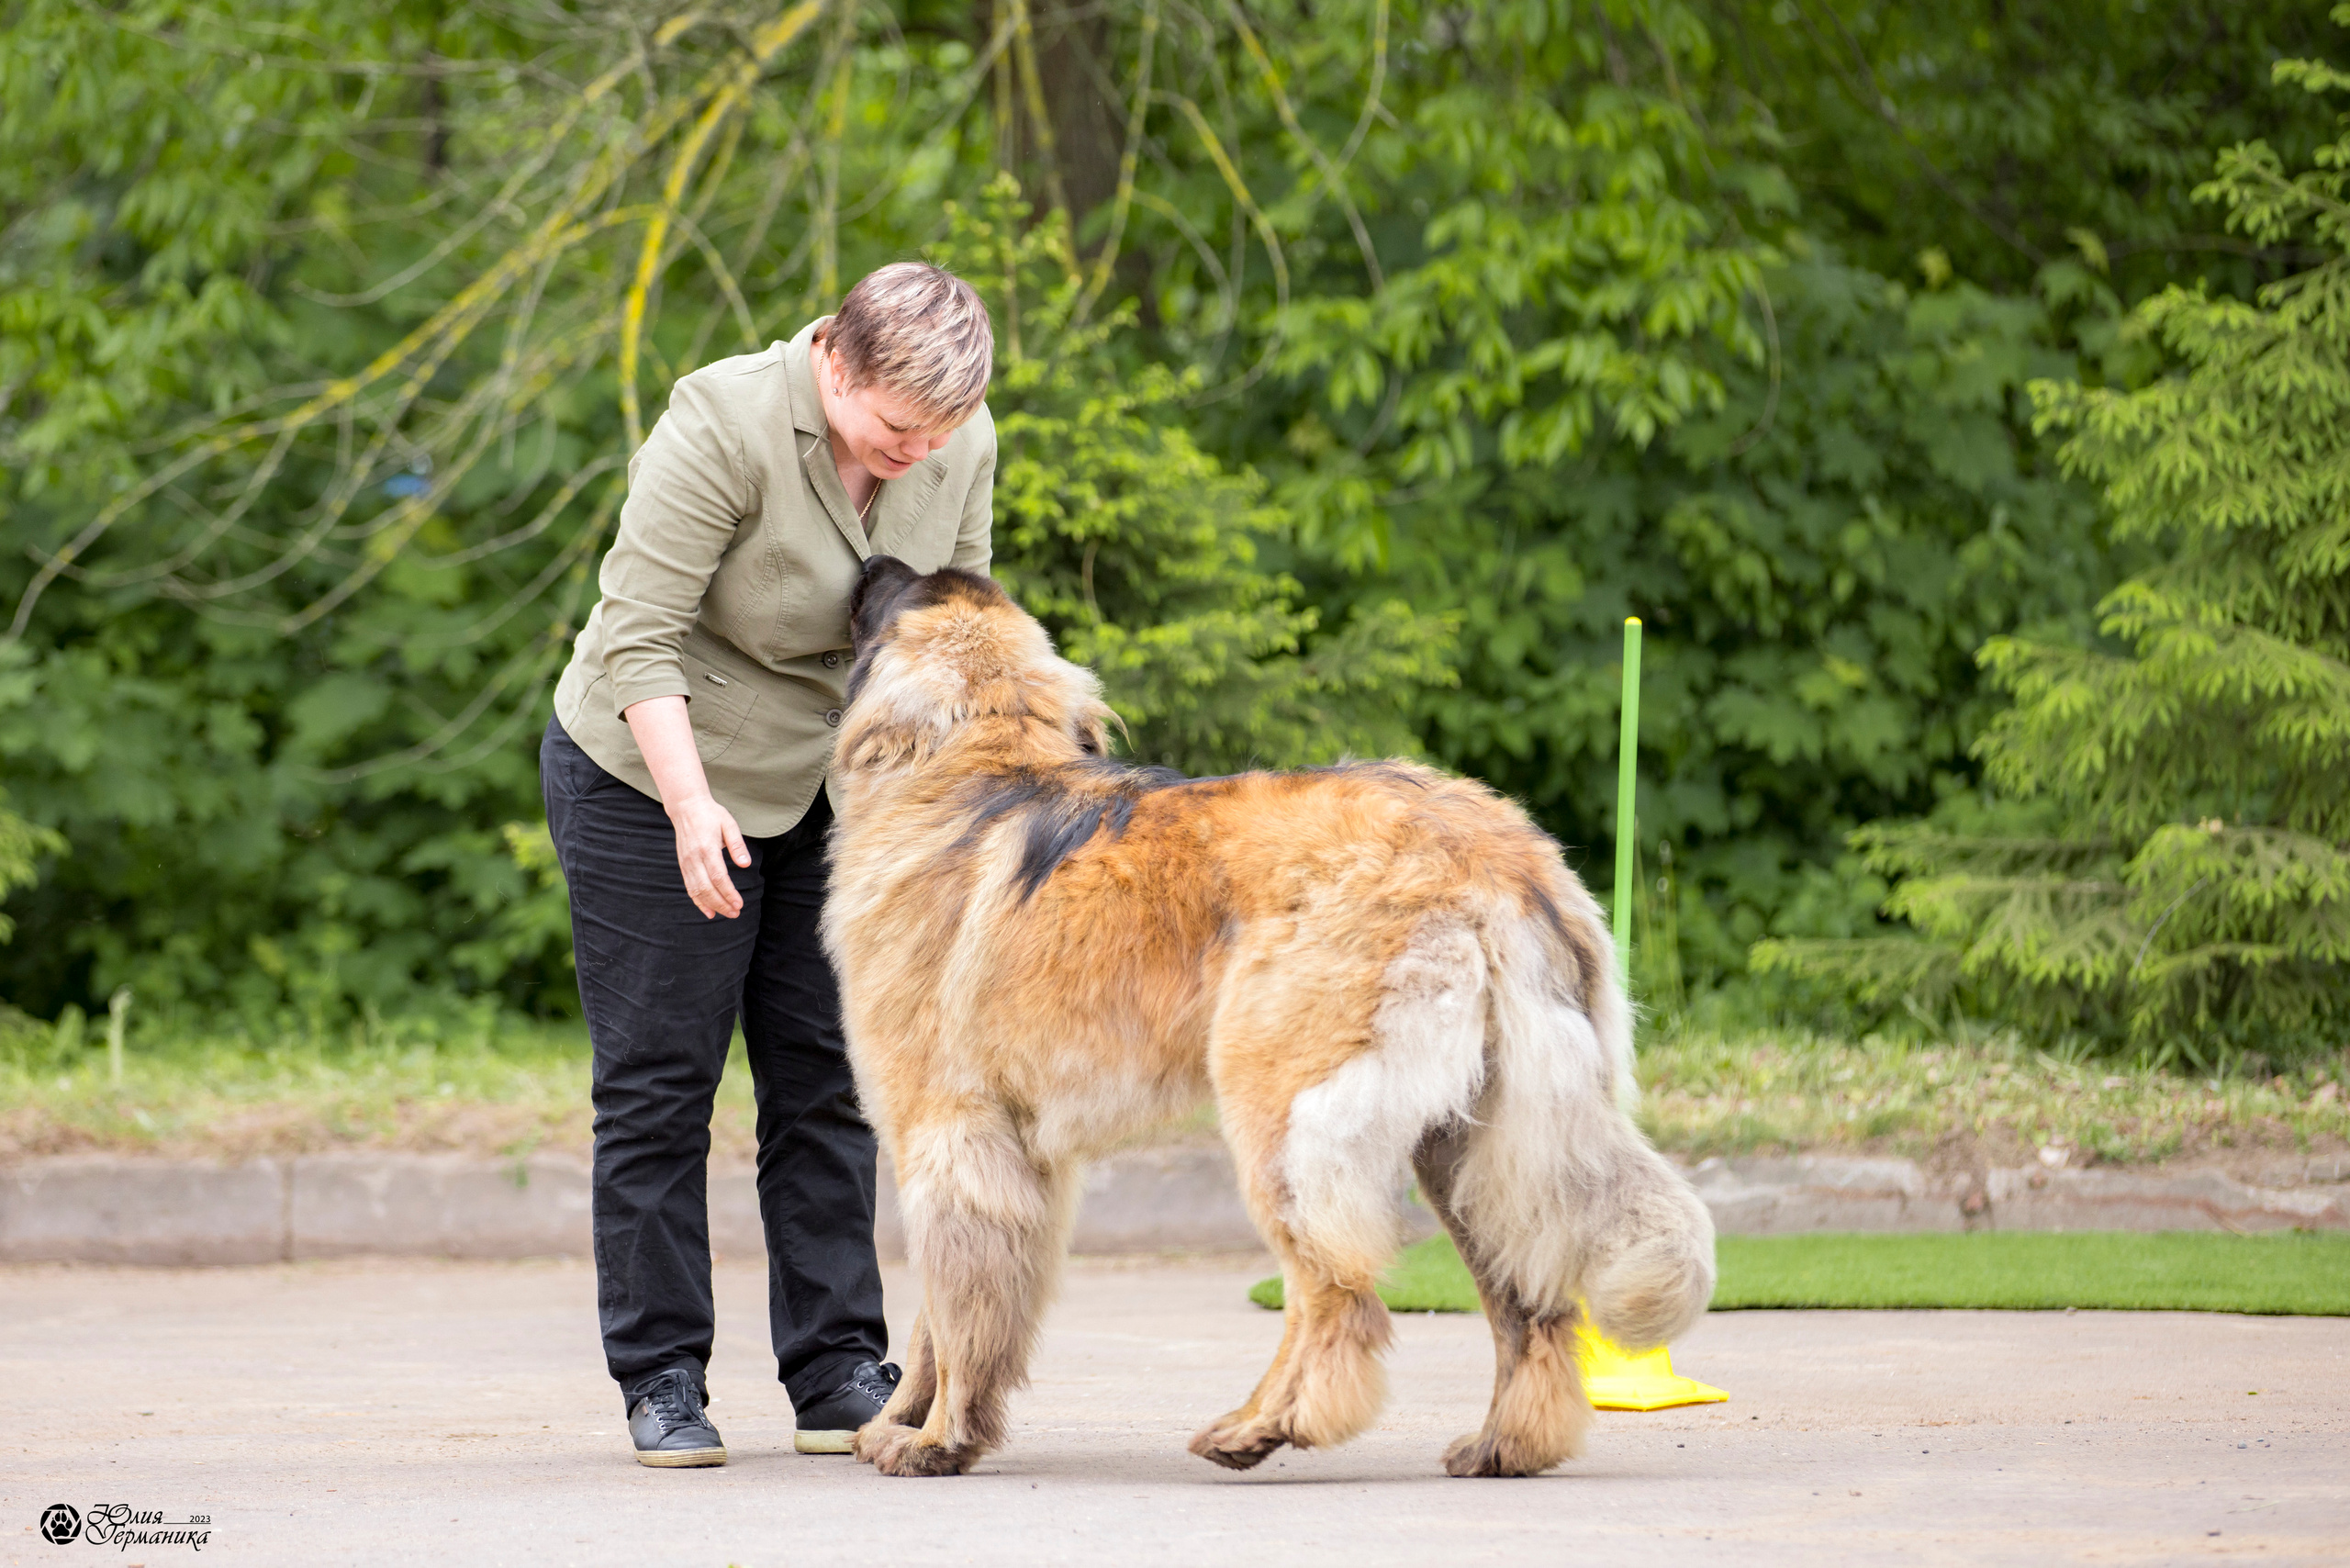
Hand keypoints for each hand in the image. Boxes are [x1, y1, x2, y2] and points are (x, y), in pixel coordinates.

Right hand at [668, 792, 750, 918]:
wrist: (686, 807)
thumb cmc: (711, 814)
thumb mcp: (729, 824)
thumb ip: (737, 845)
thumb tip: (745, 864)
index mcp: (707, 848)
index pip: (718, 877)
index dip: (728, 893)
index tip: (739, 904)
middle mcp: (694, 858)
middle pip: (706, 888)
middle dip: (721, 904)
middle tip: (736, 913)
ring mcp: (686, 863)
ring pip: (696, 891)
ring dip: (712, 905)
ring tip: (727, 914)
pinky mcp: (683, 865)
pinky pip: (689, 887)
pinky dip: (698, 902)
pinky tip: (709, 912)